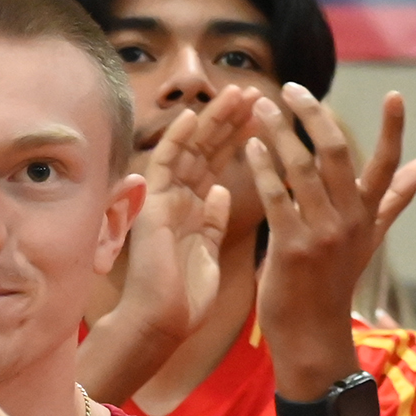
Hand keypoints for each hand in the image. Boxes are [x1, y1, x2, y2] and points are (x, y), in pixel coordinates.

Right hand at [80, 91, 248, 402]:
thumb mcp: (208, 250)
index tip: (264, 115)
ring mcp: (162, 200)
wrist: (162, 323)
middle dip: (229, 120)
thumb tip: (220, 191)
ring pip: (188, 150)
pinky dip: (177, 142)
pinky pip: (163, 168)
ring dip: (211, 121)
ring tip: (236, 94)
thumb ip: (210, 218)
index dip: (239, 138)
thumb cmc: (185, 297)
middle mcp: (176, 198)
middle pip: (205, 149)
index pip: (218, 163)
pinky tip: (193, 118)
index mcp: (193, 208)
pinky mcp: (151, 208)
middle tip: (254, 91)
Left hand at [249, 85, 415, 393]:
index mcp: (368, 215)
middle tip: (292, 87)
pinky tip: (251, 144)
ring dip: (280, 131)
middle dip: (314, 115)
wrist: (312, 336)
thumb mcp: (369, 238)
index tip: (396, 94)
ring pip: (301, 167)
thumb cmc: (335, 282)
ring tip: (263, 106)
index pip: (387, 165)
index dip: (394, 129)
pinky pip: (276, 195)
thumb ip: (395, 197)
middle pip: (337, 153)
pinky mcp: (291, 246)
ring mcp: (321, 233)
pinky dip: (262, 166)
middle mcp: (349, 220)